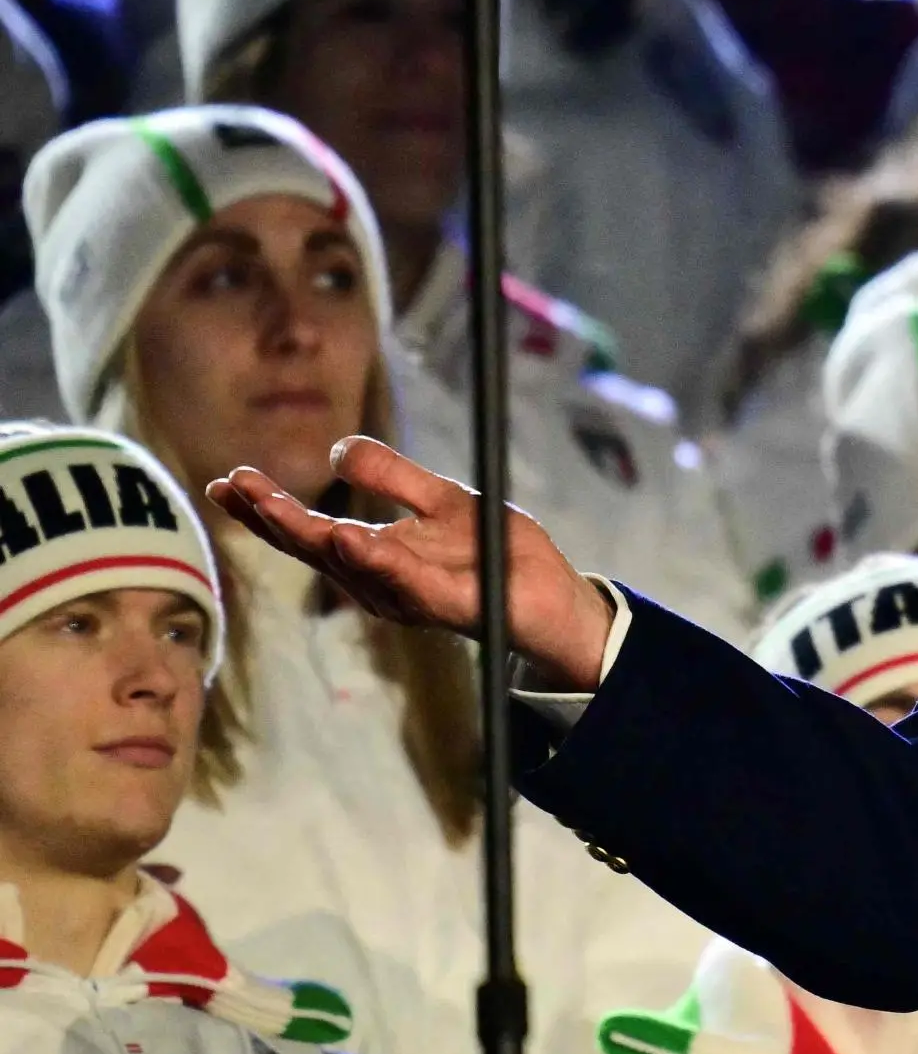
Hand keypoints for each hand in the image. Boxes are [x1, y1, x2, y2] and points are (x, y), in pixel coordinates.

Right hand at [206, 436, 618, 689]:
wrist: (555, 597)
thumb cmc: (496, 554)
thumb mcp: (443, 501)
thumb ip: (393, 477)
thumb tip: (337, 449)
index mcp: (376, 556)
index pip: (310, 530)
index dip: (267, 508)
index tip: (227, 480)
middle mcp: (381, 583)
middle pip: (314, 549)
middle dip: (270, 519)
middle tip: (229, 487)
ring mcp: (413, 597)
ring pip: (351, 565)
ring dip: (308, 536)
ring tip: (268, 504)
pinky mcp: (453, 604)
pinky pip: (409, 583)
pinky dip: (376, 563)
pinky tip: (348, 540)